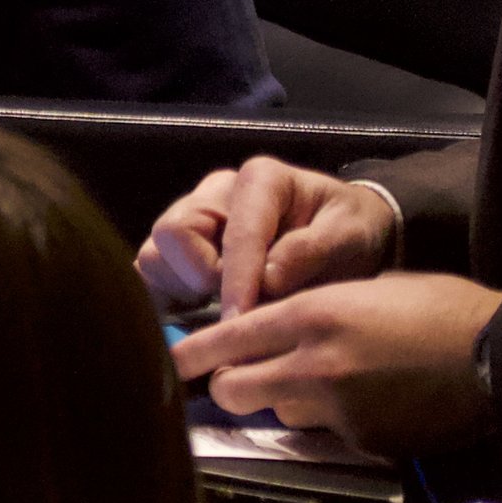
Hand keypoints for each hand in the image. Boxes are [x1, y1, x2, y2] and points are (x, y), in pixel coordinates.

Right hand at [135, 157, 401, 317]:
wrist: (347, 234)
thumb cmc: (350, 230)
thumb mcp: (349, 235)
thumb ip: (310, 252)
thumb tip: (266, 280)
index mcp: (261, 180)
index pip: (235, 232)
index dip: (236, 281)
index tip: (241, 321)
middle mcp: (217, 192)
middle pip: (173, 232)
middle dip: (199, 278)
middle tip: (237, 305)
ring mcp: (194, 219)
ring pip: (154, 253)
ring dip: (181, 289)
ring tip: (222, 306)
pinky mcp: (182, 248)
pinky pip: (152, 272)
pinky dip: (168, 297)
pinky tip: (200, 312)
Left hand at [167, 272, 501, 452]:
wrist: (497, 355)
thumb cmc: (436, 309)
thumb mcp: (363, 289)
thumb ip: (311, 312)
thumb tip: (273, 332)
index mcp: (312, 317)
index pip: (228, 340)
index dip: (193, 352)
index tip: (173, 359)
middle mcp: (314, 367)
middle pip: (233, 391)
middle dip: (231, 385)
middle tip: (244, 375)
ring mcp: (337, 410)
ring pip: (279, 414)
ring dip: (288, 401)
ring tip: (330, 381)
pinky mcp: (363, 441)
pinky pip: (326, 433)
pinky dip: (335, 420)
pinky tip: (368, 401)